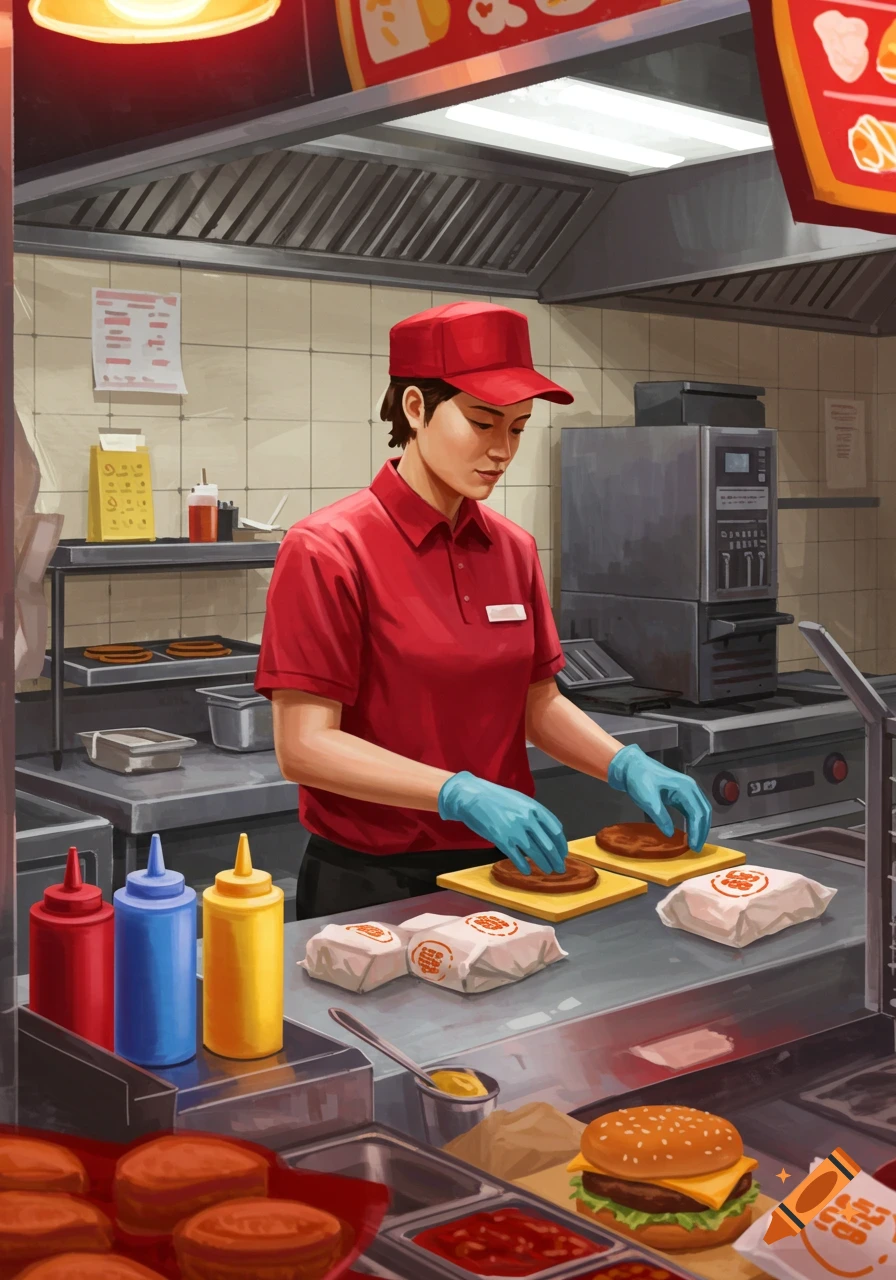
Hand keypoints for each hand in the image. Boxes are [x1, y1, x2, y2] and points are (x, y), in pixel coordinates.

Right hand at [438, 772, 567, 875]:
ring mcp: (514, 830)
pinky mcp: (501, 839)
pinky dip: (524, 866)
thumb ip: (535, 814)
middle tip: (560, 868)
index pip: (555, 830)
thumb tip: (548, 832)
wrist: (472, 797)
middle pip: (548, 844)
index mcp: (534, 808)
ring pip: (535, 852)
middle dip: (556, 859)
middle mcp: (527, 819)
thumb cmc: (496, 798)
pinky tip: (527, 871)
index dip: (561, 844)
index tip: (563, 853)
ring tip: (548, 870)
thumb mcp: (521, 800)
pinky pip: (517, 857)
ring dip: (544, 864)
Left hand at [607, 745, 712, 851]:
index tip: (693, 846)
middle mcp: (691, 787)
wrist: (632, 766)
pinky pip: (693, 808)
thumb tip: (670, 834)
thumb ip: (660, 816)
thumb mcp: (648, 800)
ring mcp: (687, 789)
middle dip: (702, 831)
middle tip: (696, 848)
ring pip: (701, 810)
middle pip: (704, 812)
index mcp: (685, 788)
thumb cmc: (640, 779)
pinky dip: (694, 820)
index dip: (697, 832)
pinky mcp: (681, 793)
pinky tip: (690, 831)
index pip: (697, 813)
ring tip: (695, 842)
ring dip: (700, 826)